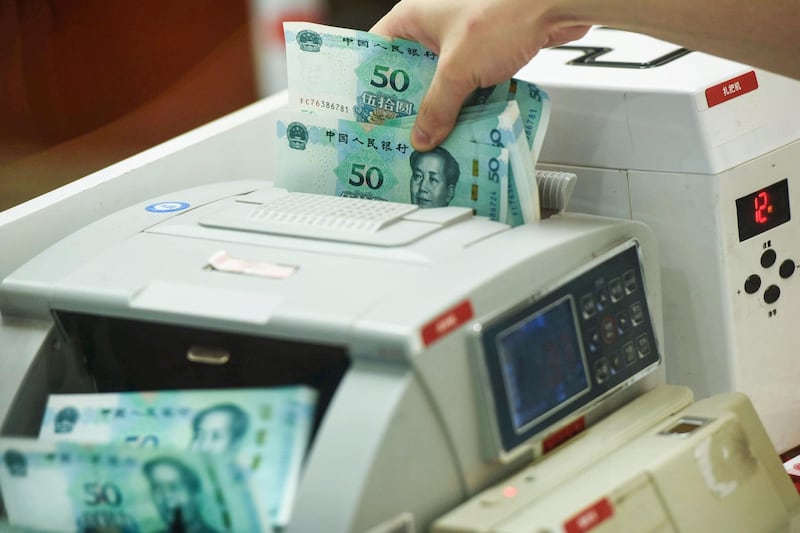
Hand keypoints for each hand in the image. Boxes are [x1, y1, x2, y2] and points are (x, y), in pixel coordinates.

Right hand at [371, 0, 588, 149]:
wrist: (555, 3)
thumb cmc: (504, 13)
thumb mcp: (458, 70)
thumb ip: (437, 107)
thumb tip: (422, 136)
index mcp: (412, 17)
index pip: (377, 53)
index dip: (371, 86)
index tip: (369, 114)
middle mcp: (432, 25)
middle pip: (409, 74)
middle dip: (410, 106)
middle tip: (402, 135)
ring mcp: (459, 39)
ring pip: (440, 82)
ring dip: (441, 109)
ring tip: (434, 138)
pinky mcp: (484, 50)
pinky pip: (466, 83)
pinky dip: (465, 103)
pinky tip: (465, 126)